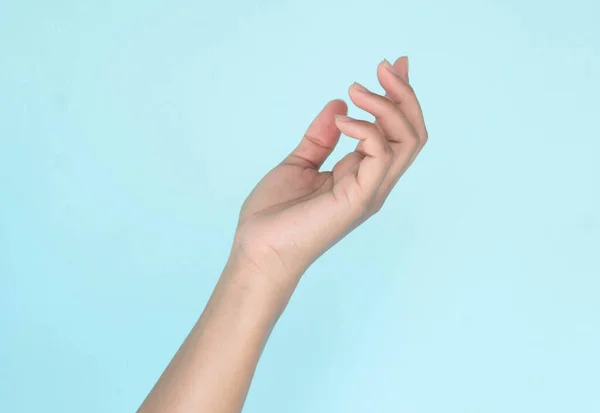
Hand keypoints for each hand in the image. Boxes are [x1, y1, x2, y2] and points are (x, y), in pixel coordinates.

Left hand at [231, 57, 427, 286]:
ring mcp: (370, 192)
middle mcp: (373, 182)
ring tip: (357, 88)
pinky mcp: (359, 199)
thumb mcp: (300, 163)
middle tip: (384, 65)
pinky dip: (366, 128)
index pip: (396, 133)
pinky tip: (342, 121)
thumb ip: (321, 138)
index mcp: (361, 175)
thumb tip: (338, 105)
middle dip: (403, 94)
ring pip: (407, 141)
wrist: (258, 251)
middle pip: (412, 133)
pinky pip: (381, 154)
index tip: (395, 65)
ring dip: (387, 105)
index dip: (400, 97)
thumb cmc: (275, 215)